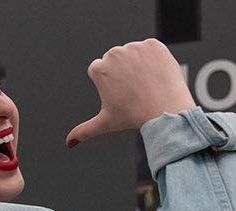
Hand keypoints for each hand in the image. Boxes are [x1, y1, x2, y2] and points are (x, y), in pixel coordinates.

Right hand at [67, 38, 195, 147]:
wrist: (164, 110)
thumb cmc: (135, 115)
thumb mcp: (106, 122)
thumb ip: (85, 130)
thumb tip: (71, 141)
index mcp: (99, 68)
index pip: (102, 69)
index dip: (113, 82)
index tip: (122, 92)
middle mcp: (114, 54)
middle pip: (119, 59)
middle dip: (126, 71)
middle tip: (136, 89)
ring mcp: (134, 47)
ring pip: (135, 53)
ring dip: (141, 64)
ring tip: (147, 84)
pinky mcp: (153, 44)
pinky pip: (152, 49)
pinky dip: (155, 59)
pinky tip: (156, 74)